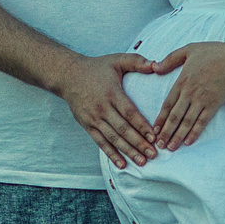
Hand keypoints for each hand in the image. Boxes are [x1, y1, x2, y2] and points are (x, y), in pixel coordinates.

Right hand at [58, 52, 159, 168]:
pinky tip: (122, 164)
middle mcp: (102, 108)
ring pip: (113, 138)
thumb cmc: (96, 68)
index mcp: (112, 93)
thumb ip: (137, 61)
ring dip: (128, 151)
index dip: (142, 126)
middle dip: (139, 143)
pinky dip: (111, 154)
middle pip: (123, 129)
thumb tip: (157, 65)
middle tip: (153, 154)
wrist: (67, 75)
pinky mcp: (87, 125)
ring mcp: (93, 118)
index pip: (129, 112)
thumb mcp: (116, 60)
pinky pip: (100, 142)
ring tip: (142, 162)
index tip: (154, 137)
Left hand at [151, 41, 224, 150]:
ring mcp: (202, 100)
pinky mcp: (214, 104)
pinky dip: (195, 132)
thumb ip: (170, 59)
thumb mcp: (188, 50)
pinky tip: (188, 142)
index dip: (160, 119)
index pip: (167, 104)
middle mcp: (189, 93)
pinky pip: (202, 122)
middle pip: (174, 117)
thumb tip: (155, 67)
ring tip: (171, 148)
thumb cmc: (213, 52)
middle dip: (166, 132)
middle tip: (159, 145)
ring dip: (177, 136)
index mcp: (181, 81)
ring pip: (186, 122)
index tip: (154, 130)